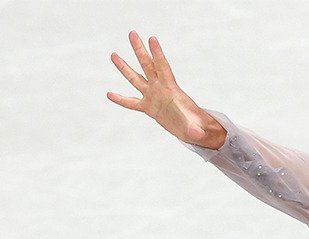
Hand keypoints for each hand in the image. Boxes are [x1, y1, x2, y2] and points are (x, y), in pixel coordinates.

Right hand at [108, 31, 225, 148]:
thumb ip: (195, 130)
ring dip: (125, 67)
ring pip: (136, 79)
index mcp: (171, 89)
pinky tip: (110, 94)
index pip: (163, 67)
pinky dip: (121, 99)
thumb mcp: (197, 128)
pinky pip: (132, 103)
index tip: (152, 38)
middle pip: (147, 65)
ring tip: (114, 54)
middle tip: (132, 33)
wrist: (195, 130)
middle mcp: (160, 89)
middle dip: (139, 49)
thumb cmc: (199, 127)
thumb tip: (198, 135)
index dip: (158, 54)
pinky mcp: (149, 108)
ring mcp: (153, 97)